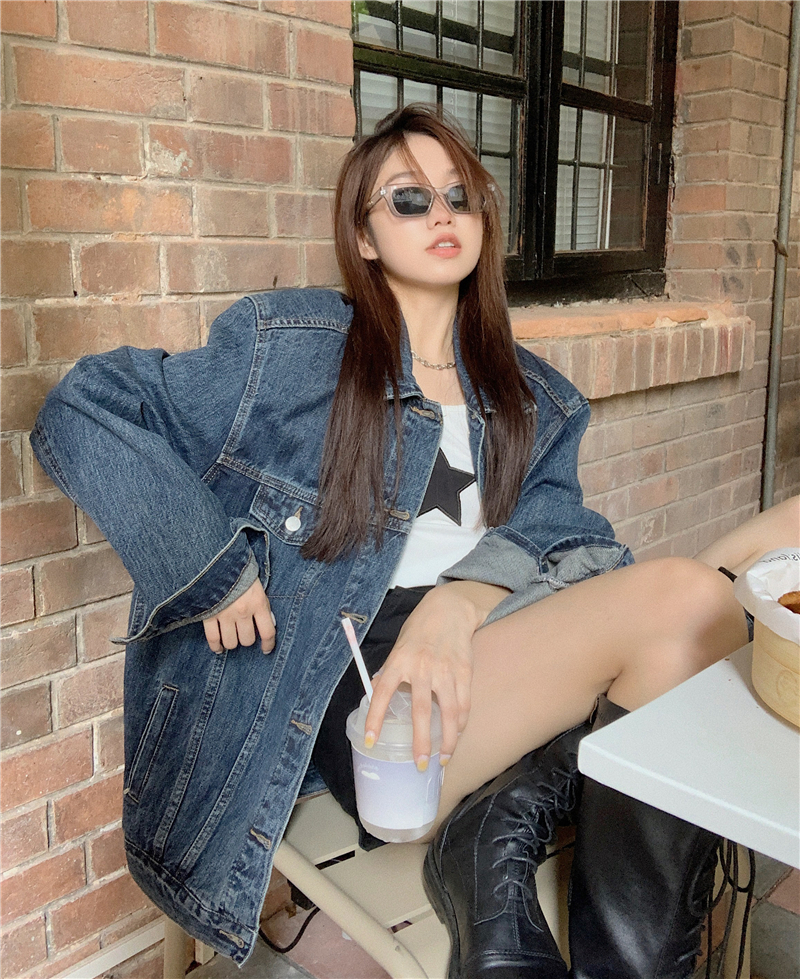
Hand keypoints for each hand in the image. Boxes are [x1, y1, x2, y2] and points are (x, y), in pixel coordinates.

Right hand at [202, 579, 274, 653]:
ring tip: (231, 637)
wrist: (216, 561)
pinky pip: (213, 639)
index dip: (268, 644)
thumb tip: (270, 623)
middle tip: (244, 633)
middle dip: (247, 639)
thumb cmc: (240, 573)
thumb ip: (263, 605)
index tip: (266, 649)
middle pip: (247, 640)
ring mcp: (225, 614)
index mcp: (258, 603)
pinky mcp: (209, 615)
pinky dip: (216, 646)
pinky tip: (219, 648)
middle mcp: (243, 611)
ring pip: (231, 642)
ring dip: (232, 642)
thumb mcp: (258, 586)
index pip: (268, 632)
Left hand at [364, 581, 507, 769]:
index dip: (375, 718)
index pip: (382, 693)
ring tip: (445, 758)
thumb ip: (390, 674)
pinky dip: (461, 722)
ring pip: (449, 711)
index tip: (371, 741)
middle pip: (421, 710)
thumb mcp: (397, 649)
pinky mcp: (464, 671)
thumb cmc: (419, 632)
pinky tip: (457, 733)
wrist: (448, 610)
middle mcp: (421, 666)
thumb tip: (375, 698)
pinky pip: (464, 703)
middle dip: (421, 740)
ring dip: (448, 739)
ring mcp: (445, 670)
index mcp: (398, 661)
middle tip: (420, 763)